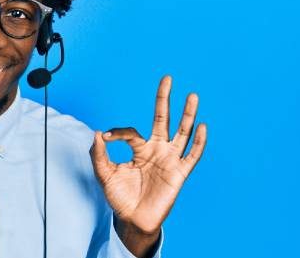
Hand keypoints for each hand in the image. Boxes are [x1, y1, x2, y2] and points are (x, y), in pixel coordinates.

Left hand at [90, 75, 206, 234]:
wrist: (133, 220)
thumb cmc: (120, 197)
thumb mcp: (104, 174)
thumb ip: (98, 155)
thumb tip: (97, 133)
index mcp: (139, 149)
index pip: (131, 132)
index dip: (117, 133)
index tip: (106, 137)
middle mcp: (156, 150)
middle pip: (162, 119)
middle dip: (164, 99)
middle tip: (167, 78)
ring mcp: (169, 160)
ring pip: (181, 132)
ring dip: (187, 114)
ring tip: (192, 95)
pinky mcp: (179, 173)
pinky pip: (191, 155)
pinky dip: (198, 141)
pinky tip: (202, 126)